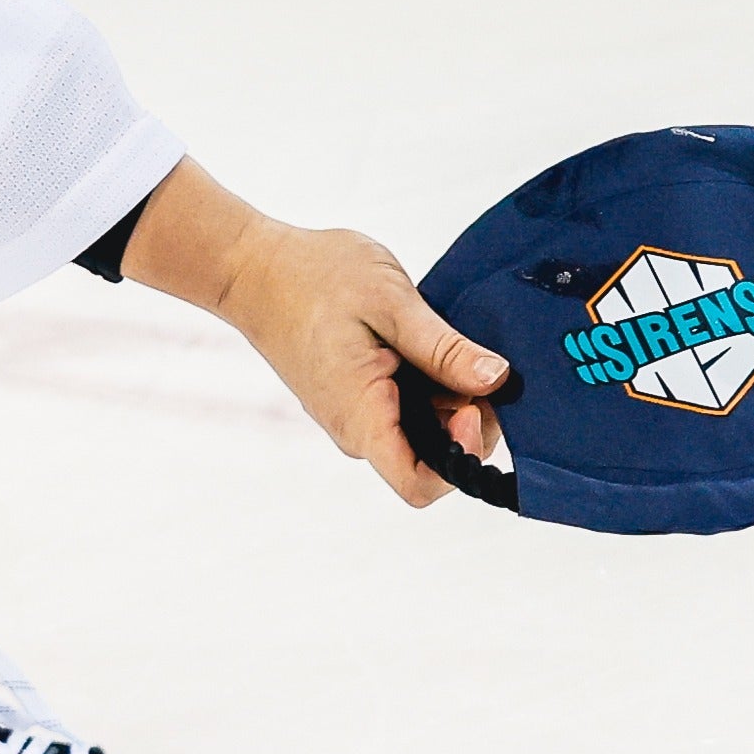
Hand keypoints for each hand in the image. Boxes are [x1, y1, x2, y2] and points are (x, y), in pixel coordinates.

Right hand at [122, 160, 504, 506]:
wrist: (256, 268)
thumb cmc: (314, 278)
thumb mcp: (391, 303)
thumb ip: (444, 348)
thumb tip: (497, 380)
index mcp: (361, 418)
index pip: (419, 485)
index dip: (463, 459)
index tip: (475, 405)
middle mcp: (357, 431)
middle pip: (432, 461)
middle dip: (468, 420)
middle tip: (474, 362)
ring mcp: (356, 418)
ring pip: (424, 433)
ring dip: (451, 399)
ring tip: (446, 344)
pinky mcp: (358, 400)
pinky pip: (407, 411)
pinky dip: (431, 386)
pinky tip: (430, 347)